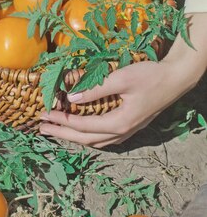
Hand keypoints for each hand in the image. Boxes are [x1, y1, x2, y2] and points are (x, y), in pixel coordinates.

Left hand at [40, 12, 206, 147]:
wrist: (175, 79)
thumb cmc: (150, 76)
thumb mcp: (121, 78)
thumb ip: (96, 88)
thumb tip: (71, 96)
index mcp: (118, 123)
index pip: (82, 126)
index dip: (61, 120)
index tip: (44, 114)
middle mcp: (121, 132)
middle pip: (85, 139)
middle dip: (61, 133)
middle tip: (41, 128)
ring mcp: (127, 132)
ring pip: (94, 141)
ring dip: (73, 136)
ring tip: (56, 129)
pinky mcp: (129, 126)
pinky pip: (103, 137)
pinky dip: (87, 134)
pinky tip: (80, 129)